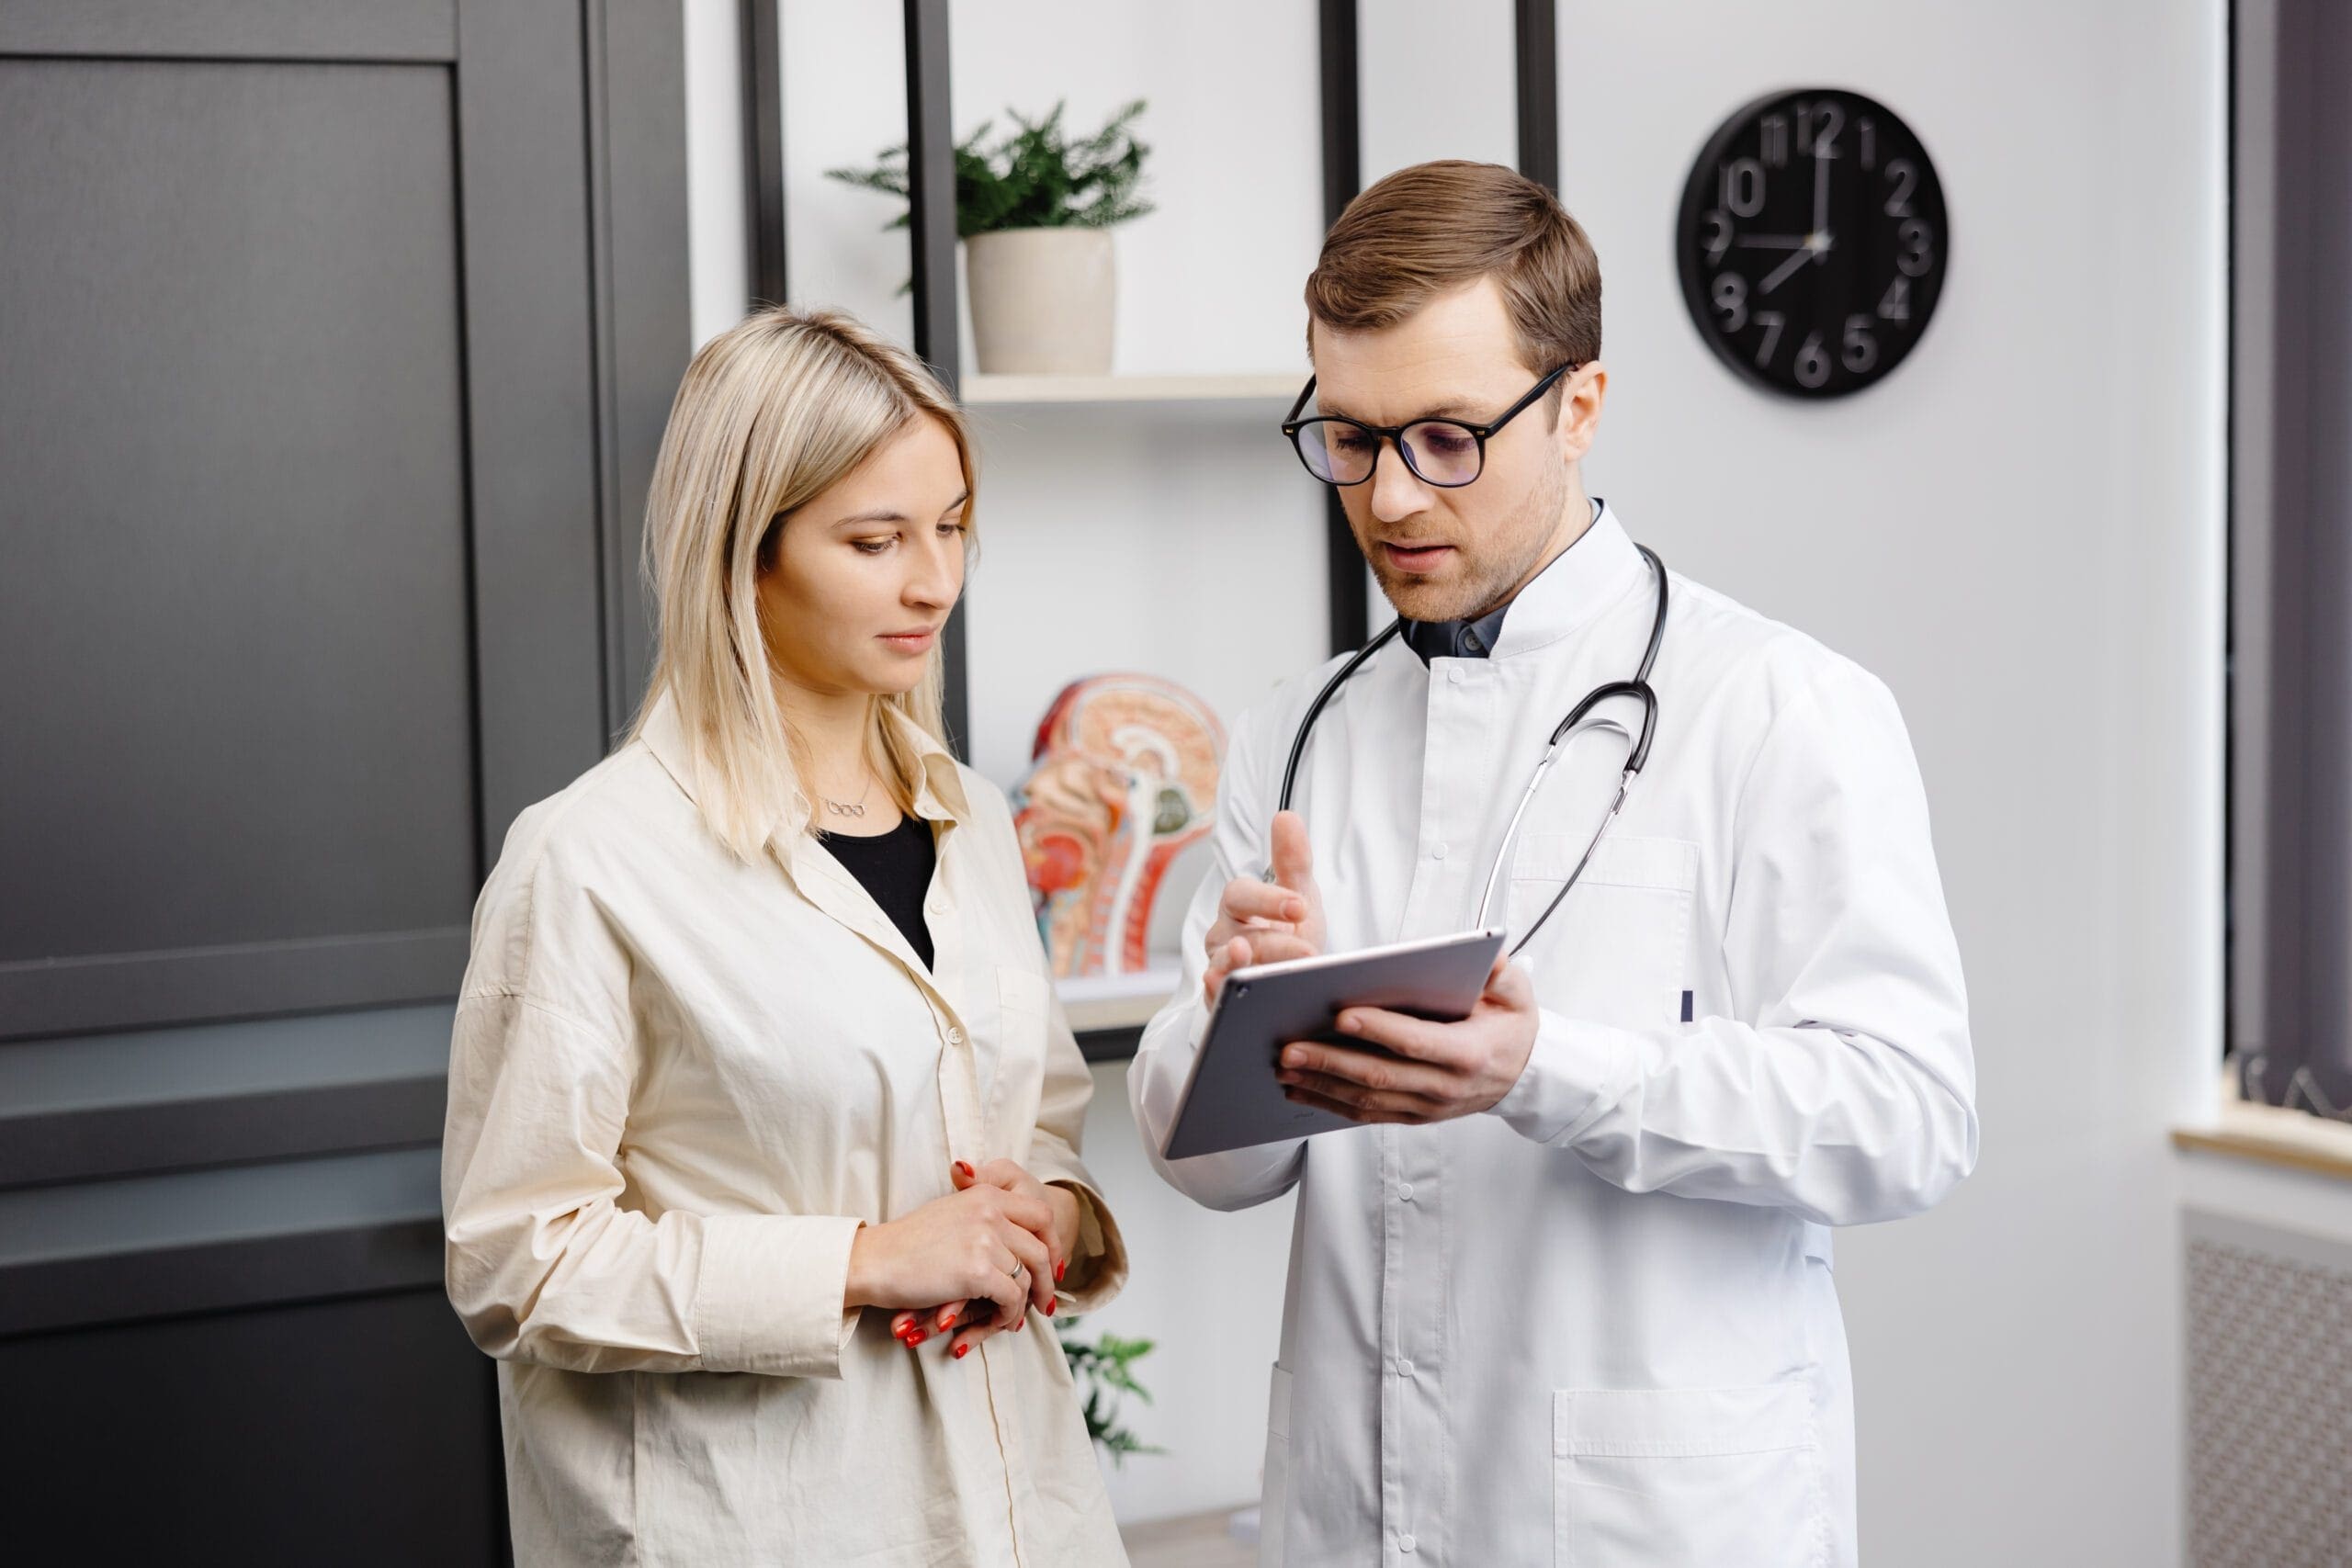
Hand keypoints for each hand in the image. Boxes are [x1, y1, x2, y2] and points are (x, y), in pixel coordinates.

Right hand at [882, 1160, 1074, 1359]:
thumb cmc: (907, 1242)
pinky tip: (1001, 1321)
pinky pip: (1011, 1297)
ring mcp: (986, 1240)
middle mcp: (991, 1211)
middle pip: (1041, 1247)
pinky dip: (1009, 1314)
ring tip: (1016, 1317)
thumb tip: (1013, 1238)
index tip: (1051, 1264)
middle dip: (1047, 1278)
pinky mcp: (978, 1270)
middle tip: (1045, 1299)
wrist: (875, 1259)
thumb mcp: (950, 1212)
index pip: (1040, 1214)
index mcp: (986, 1194)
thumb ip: (982, 1214)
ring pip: (1028, 1276)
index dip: (1050, 1242)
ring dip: (1025, 1302)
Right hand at [1203, 810, 1326, 1004]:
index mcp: (1239, 905)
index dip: (1268, 898)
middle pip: (1236, 935)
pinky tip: (1230, 993)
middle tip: (1305, 951)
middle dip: (1271, 943)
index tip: (1299, 905)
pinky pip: (1215, 999)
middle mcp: (1223, 936)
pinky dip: (1220, 996)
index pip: (1242, 894)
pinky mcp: (1221, 1000)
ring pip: (1224, 967)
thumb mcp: (1298, 896)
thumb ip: (1293, 861)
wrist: (1292, 979)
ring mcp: (1220, 968)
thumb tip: (1286, 817)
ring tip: (1252, 967)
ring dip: (1240, 967)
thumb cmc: (1289, 933)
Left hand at [1273, 954, 1540, 1124]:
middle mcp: (1443, 1087)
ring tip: (1283, 1068)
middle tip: (1289, 1048)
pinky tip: (1299, 1090)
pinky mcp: (1412, 1116)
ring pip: (1366, 1100)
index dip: (1377, 1030)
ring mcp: (1426, 1107)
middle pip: (1379, 1076)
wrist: (1524, 1074)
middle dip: (1330, 1062)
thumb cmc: (1511, 1027)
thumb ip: (1502, 973)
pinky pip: (1366, 1114)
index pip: (1415, 1042)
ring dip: (1320, 1085)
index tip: (1340, 1015)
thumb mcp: (1517, 994)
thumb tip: (1486, 955)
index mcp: (1467, 1053)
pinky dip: (1329, 1103)